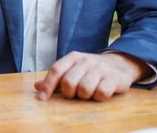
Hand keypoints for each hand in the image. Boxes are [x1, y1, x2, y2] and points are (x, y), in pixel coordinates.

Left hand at [34, 51, 151, 101]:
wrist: (120, 64)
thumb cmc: (91, 69)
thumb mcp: (73, 69)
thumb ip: (56, 78)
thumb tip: (36, 86)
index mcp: (73, 57)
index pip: (56, 70)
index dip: (47, 85)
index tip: (42, 99)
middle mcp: (86, 61)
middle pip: (68, 82)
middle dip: (69, 93)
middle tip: (75, 94)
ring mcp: (101, 69)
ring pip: (84, 89)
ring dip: (85, 96)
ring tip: (89, 93)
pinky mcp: (115, 78)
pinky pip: (101, 93)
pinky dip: (99, 97)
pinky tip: (100, 93)